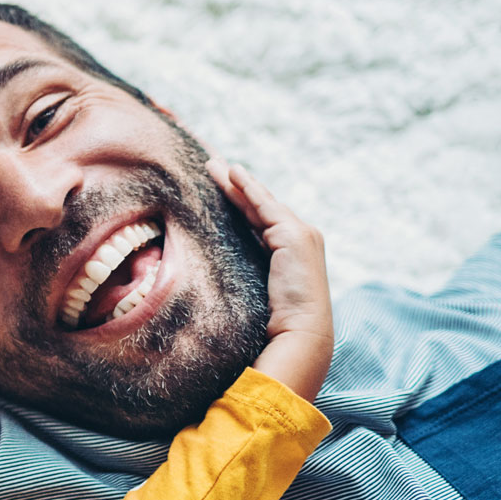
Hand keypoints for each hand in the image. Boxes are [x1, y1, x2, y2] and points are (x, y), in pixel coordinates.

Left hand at [211, 159, 333, 402]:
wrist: (297, 336)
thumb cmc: (269, 327)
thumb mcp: (247, 296)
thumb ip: (235, 280)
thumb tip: (199, 282)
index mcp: (286, 255)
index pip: (257, 222)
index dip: (236, 204)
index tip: (216, 187)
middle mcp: (298, 240)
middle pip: (258, 207)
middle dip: (235, 185)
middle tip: (211, 164)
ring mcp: (300, 235)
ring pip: (260, 202)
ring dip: (237, 181)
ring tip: (214, 164)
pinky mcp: (296, 235)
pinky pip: (265, 206)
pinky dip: (249, 188)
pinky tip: (233, 173)